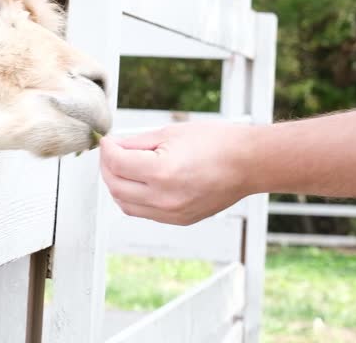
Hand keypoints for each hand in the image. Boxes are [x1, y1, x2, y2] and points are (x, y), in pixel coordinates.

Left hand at [99, 121, 256, 224]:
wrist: (248, 163)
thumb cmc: (215, 142)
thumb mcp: (170, 134)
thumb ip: (136, 142)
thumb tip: (113, 146)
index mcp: (161, 172)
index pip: (116, 164)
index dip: (107, 149)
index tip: (107, 140)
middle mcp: (163, 198)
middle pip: (115, 186)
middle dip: (107, 167)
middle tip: (111, 152)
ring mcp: (171, 213)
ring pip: (124, 204)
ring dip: (116, 185)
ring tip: (122, 166)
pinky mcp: (179, 220)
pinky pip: (143, 212)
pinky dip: (133, 198)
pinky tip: (139, 181)